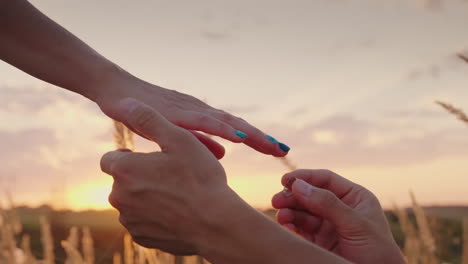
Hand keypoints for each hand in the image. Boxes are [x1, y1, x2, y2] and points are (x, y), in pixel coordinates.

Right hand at [96, 73, 289, 157]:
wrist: (117, 91)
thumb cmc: (145, 112)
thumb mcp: (176, 133)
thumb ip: (199, 142)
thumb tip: (224, 155)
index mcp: (202, 118)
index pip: (235, 130)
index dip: (257, 139)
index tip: (277, 152)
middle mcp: (201, 111)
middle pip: (237, 125)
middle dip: (261, 138)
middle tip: (283, 150)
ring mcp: (190, 109)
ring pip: (226, 122)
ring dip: (249, 133)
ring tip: (270, 145)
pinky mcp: (176, 111)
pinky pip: (202, 121)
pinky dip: (222, 129)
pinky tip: (237, 136)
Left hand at [99, 97, 235, 254]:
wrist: (217, 224)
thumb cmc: (200, 178)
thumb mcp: (179, 140)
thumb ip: (150, 119)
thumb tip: (129, 101)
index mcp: (124, 169)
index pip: (111, 158)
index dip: (130, 156)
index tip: (149, 158)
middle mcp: (118, 197)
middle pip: (121, 182)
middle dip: (139, 177)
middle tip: (167, 175)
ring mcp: (129, 221)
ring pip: (132, 203)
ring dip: (146, 197)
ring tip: (175, 194)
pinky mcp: (141, 239)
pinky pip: (142, 223)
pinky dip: (154, 217)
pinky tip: (176, 212)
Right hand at [271, 169, 405, 263]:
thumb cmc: (378, 253)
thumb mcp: (355, 224)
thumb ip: (327, 203)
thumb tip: (298, 185)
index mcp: (354, 198)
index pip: (326, 180)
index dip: (305, 178)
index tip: (286, 180)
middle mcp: (340, 209)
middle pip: (310, 195)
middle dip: (293, 196)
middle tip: (277, 200)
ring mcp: (329, 225)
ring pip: (303, 212)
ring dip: (289, 212)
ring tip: (282, 216)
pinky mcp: (320, 242)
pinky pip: (301, 229)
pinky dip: (291, 226)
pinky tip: (285, 226)